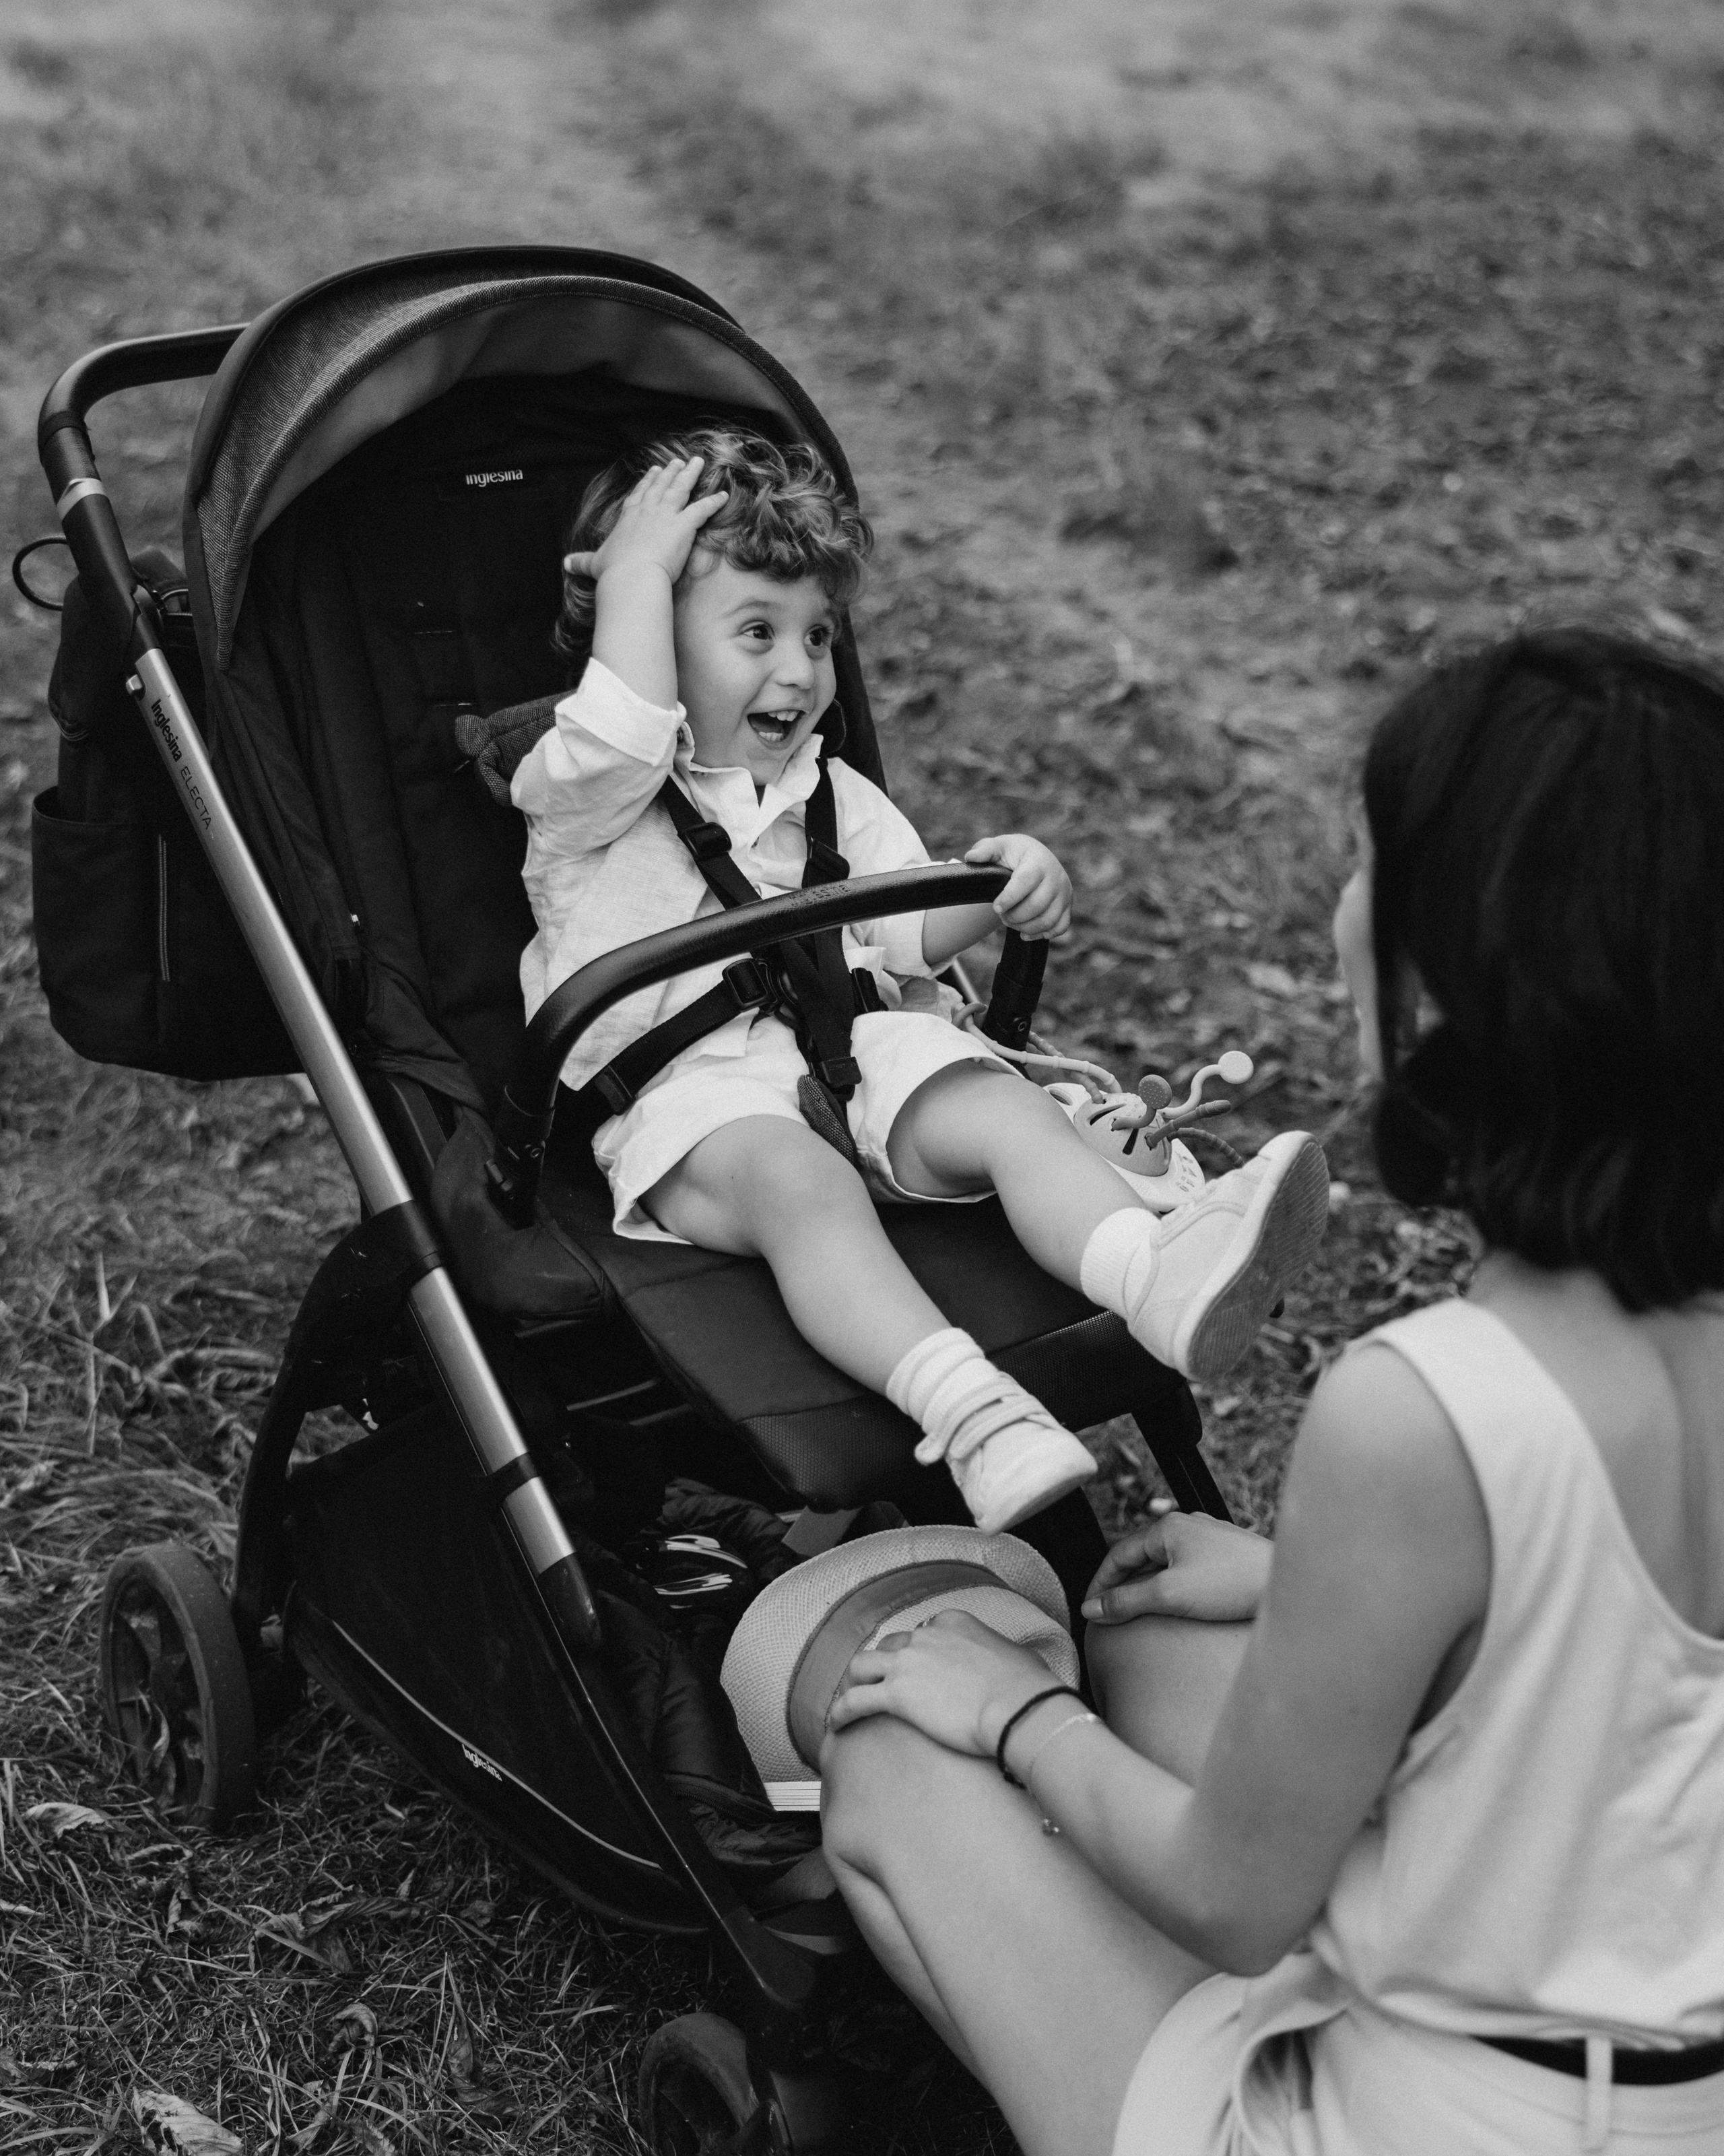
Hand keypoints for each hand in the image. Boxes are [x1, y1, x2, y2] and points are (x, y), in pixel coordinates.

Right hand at [563, 454, 727, 592]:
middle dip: (670, 473)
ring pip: (681, 489)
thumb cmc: (613, 572)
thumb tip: (565, 564)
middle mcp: (647, 511)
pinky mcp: (684, 525)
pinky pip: (703, 509)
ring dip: (691, 475)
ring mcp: (666, 515)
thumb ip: (581, 562)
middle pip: (661, 486)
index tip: (652, 472)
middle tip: (677, 461)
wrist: (630, 577)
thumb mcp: (594, 564)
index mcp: (628, 518)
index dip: (647, 483)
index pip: (639, 495)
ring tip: (698, 463)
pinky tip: (724, 495)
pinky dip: (714, 502)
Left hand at [824, 1610, 1064, 1758]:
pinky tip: (838, 1725)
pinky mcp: (896, 1694)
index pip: (923, 1633)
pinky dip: (842, 1711)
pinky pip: (855, 1701)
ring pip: (863, 1665)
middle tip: (882, 1685)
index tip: (919, 1670)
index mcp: (953, 1622)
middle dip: (885, 1664)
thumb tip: (1015, 1667)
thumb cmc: (1027, 1688)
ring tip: (852, 1699)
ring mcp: (907, 1663)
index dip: (917, 1653)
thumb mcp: (1019, 1657)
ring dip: (856, 1681)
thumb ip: (1005, 1657)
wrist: (1019, 1708)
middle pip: (891, 1646)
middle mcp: (926, 1637)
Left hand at [964, 834, 1071, 941]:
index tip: (996, 907)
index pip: (1025, 881)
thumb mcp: (999, 846)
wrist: (1036, 858)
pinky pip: (1059, 927)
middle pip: (1036, 905)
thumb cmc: (1014, 854)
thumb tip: (971, 857)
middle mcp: (1056, 877)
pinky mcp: (1068, 906)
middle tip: (1001, 915)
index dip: (1009, 898)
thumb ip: (984, 850)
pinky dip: (1041, 934)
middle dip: (1014, 916)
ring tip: (1010, 921)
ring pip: (1048, 920)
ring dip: (1025, 927)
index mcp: (1038, 860)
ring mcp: (1065, 893)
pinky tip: (1025, 932)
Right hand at [1082, 1512, 1271, 1625]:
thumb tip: (1092, 1609)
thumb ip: (1126, 1602)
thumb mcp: (1169, 1595)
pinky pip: (1186, 1569)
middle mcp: (1186, 1526)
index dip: (1100, 1584)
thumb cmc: (1233, 1583)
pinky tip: (1176, 1607)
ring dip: (1147, 1588)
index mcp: (1167, 1527)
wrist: (1286, 1582)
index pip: (1118, 1554)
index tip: (1089, 1610)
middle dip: (1122, 1586)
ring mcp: (1208, 1539)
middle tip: (1109, 1615)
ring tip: (1138, 1615)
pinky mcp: (1226, 1555)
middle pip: (1140, 1558)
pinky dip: (1171, 1587)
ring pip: (1164, 1564)